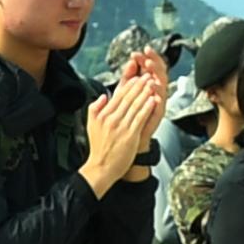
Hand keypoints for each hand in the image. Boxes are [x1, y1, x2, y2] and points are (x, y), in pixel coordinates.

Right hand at [85, 66, 166, 186]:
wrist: (101, 167)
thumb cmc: (98, 149)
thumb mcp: (90, 125)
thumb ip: (95, 108)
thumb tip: (104, 96)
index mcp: (102, 115)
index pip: (117, 96)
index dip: (129, 85)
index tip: (136, 78)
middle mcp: (111, 119)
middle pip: (128, 98)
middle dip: (139, 85)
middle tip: (147, 76)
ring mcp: (121, 126)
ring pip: (135, 105)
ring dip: (145, 93)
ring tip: (152, 84)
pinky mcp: (130, 135)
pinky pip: (140, 117)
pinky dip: (147, 107)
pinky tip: (153, 100)